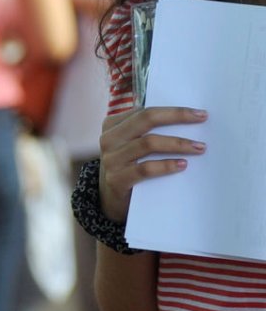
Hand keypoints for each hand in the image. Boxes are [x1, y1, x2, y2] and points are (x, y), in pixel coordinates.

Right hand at [98, 106, 207, 221]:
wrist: (111, 199)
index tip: (199, 113)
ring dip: (178, 143)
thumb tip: (184, 120)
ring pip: (148, 143)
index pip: (145, 111)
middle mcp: (109, 139)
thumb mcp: (130, 144)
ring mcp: (111, 159)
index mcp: (112, 125)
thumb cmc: (128, 167)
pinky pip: (146, 168)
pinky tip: (183, 164)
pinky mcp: (117, 179)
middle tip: (201, 119)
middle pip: (146, 119)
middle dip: (177, 116)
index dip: (174, 110)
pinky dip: (166, 165)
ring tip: (199, 147)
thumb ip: (146, 130)